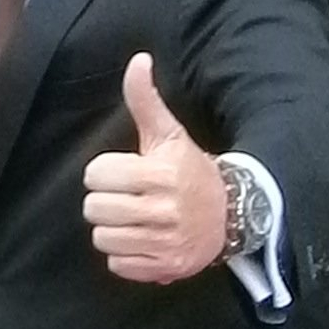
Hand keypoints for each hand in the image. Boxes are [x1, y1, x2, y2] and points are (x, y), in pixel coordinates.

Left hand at [81, 55, 225, 285]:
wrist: (233, 213)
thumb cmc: (191, 170)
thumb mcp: (169, 133)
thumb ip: (145, 99)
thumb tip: (138, 60)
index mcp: (159, 174)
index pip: (96, 175)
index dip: (103, 172)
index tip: (121, 172)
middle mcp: (162, 211)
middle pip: (95, 209)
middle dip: (104, 200)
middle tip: (124, 195)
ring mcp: (164, 242)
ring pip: (103, 238)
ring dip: (111, 228)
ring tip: (131, 217)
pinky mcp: (165, 268)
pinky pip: (118, 265)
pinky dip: (124, 255)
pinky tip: (140, 239)